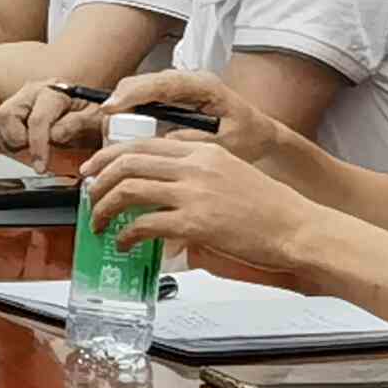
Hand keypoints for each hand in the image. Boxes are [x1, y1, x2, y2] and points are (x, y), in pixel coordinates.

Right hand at [0, 81, 109, 165]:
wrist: (86, 109)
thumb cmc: (91, 114)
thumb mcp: (95, 119)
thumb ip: (76, 124)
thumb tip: (55, 135)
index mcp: (54, 92)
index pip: (37, 120)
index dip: (37, 146)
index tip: (40, 166)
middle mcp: (31, 93)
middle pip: (6, 116)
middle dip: (17, 141)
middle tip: (32, 153)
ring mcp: (16, 101)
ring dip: (6, 142)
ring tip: (26, 149)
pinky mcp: (6, 112)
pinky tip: (13, 146)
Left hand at [84, 129, 321, 275]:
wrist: (300, 228)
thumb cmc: (272, 209)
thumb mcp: (232, 176)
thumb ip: (197, 178)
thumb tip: (165, 199)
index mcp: (204, 150)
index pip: (145, 144)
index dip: (111, 156)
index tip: (95, 168)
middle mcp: (196, 165)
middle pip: (128, 161)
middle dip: (98, 179)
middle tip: (87, 193)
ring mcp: (194, 193)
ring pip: (128, 190)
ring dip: (105, 208)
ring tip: (99, 222)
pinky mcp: (195, 223)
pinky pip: (144, 225)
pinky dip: (126, 235)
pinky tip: (125, 243)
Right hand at [104, 66, 276, 168]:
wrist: (259, 133)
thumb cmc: (248, 136)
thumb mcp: (227, 143)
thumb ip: (195, 140)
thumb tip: (160, 143)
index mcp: (203, 86)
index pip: (161, 82)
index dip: (133, 94)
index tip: (111, 108)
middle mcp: (185, 81)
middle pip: (138, 84)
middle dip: (117, 107)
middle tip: (108, 136)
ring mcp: (173, 88)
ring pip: (133, 92)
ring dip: (118, 114)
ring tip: (111, 141)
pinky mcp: (166, 98)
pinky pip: (137, 102)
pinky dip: (124, 117)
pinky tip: (120, 138)